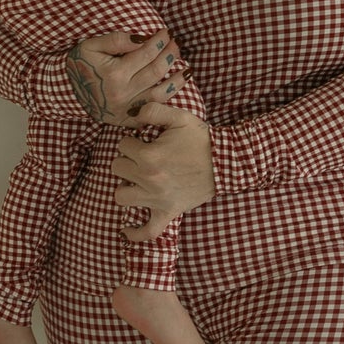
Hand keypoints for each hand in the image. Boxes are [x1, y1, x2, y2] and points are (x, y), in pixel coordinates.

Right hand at [66, 28, 177, 123]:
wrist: (67, 93)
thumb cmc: (80, 66)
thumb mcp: (91, 46)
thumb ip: (116, 40)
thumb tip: (142, 38)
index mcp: (114, 74)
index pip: (146, 53)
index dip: (159, 40)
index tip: (166, 32)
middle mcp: (124, 94)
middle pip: (156, 71)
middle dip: (169, 54)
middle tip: (175, 43)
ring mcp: (128, 109)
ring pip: (161, 92)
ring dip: (176, 77)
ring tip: (184, 65)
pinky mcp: (130, 120)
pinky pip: (155, 109)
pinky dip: (170, 96)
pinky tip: (178, 84)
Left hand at [111, 103, 215, 237]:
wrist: (226, 163)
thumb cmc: (201, 139)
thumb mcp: (179, 117)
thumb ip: (153, 110)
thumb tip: (133, 114)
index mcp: (149, 155)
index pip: (122, 145)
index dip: (131, 140)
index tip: (142, 140)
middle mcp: (149, 179)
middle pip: (117, 168)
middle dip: (126, 159)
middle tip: (140, 157)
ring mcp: (157, 199)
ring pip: (121, 197)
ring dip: (125, 187)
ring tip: (135, 181)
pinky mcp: (168, 212)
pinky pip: (147, 231)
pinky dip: (135, 233)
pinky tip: (126, 230)